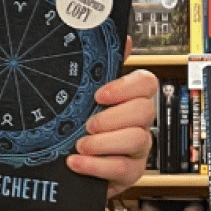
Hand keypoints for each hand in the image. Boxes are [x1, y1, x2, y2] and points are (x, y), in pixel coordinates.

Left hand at [68, 44, 156, 197]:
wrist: (64, 165)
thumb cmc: (76, 126)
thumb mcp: (81, 97)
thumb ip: (100, 69)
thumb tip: (121, 38)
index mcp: (128, 99)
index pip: (146, 82)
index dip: (125, 87)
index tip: (100, 95)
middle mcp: (137, 122)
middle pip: (145, 110)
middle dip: (112, 118)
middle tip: (88, 124)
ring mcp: (137, 148)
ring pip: (137, 140)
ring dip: (103, 143)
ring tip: (80, 146)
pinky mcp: (130, 172)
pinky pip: (123, 169)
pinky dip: (97, 166)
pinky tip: (77, 162)